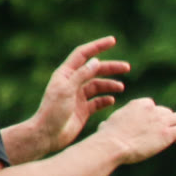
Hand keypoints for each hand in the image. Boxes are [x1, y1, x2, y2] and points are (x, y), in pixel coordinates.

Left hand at [27, 36, 130, 155]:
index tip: (113, 41)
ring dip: (110, 84)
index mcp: (66, 74)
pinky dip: (106, 100)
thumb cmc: (53, 111)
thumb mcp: (66, 90)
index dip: (97, 46)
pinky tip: (112, 101)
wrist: (48, 135)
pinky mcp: (83, 110)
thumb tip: (96, 61)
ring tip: (122, 87)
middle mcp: (72, 83)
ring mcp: (78, 96)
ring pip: (98, 86)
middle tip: (127, 67)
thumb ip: (81, 75)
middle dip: (111, 67)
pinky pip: (98, 102)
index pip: (83, 54)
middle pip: (94, 70)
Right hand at [96, 97, 175, 163]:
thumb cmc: (107, 138)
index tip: (151, 127)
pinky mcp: (167, 133)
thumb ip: (114, 122)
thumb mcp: (108, 123)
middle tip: (161, 135)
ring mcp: (161, 120)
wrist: (112, 144)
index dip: (153, 117)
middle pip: (167, 112)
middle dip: (165, 122)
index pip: (153, 106)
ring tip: (175, 139)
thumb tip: (105, 126)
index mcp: (138, 104)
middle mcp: (152, 108)